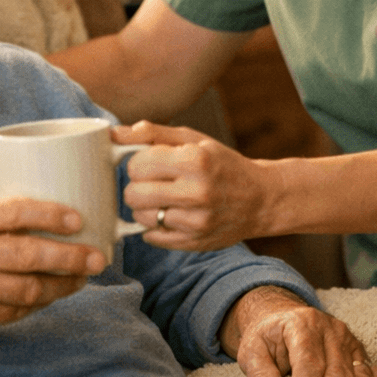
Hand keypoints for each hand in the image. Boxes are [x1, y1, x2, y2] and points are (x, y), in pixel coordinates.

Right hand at [0, 197, 103, 376]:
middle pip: (31, 254)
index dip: (51, 214)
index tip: (78, 219)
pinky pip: (17, 311)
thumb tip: (42, 214)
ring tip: (82, 277)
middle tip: (97, 257)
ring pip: (31, 289)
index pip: (14, 212)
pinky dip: (39, 302)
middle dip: (71, 257)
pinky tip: (52, 294)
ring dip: (63, 284)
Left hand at [115, 121, 270, 249]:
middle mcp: (197, 192)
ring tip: (163, 198)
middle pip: (133, 193)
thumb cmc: (222, 165)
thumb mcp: (194, 140)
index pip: (137, 165)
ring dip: (145, 207)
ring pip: (139, 217)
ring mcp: (196, 222)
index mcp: (195, 161)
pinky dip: (154, 226)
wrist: (261, 199)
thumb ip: (153, 134)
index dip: (137, 162)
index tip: (149, 163)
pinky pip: (151, 237)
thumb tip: (115, 134)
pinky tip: (170, 214)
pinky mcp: (194, 243)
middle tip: (152, 182)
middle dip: (136, 186)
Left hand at [219, 287, 376, 376]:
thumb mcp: (251, 350)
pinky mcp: (360, 353)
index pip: (308, 362)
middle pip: (337, 371)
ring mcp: (349, 342)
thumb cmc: (267, 339)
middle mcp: (331, 331)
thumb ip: (258, 374)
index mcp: (302, 325)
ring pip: (360, 375)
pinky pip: (376, 374)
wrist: (282, 319)